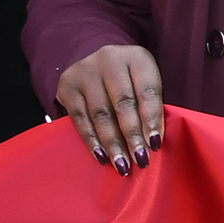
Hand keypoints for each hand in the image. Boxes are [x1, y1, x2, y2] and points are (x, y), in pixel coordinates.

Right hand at [54, 45, 165, 169]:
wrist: (94, 64)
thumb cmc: (128, 81)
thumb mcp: (143, 83)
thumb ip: (149, 106)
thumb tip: (152, 144)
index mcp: (137, 57)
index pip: (147, 90)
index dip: (152, 119)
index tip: (156, 144)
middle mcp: (110, 59)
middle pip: (123, 103)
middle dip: (133, 136)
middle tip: (140, 160)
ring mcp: (86, 71)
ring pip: (101, 114)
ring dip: (113, 144)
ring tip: (123, 166)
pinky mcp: (67, 85)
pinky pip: (80, 119)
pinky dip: (92, 141)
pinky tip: (102, 157)